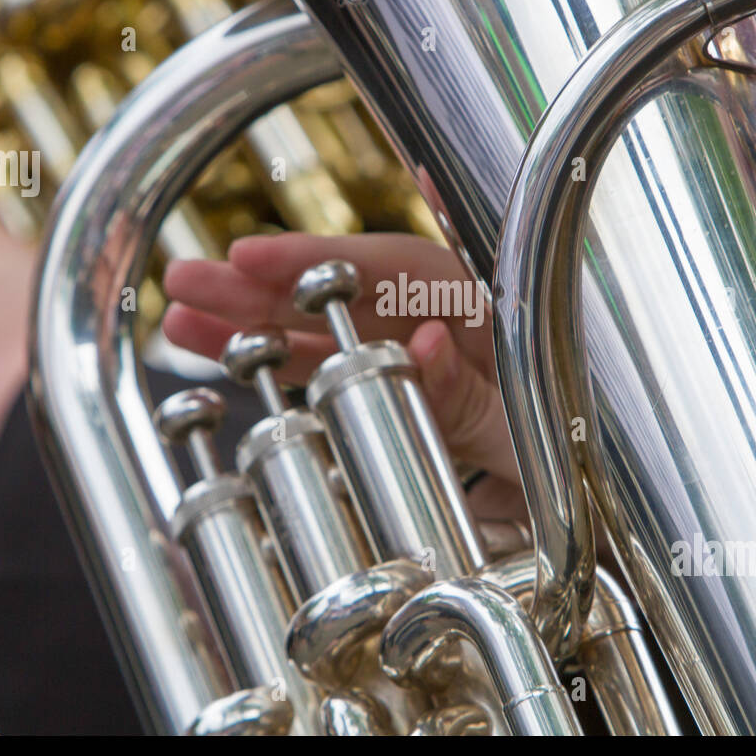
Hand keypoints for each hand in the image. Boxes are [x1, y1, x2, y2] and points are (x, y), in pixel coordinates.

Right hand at [163, 232, 528, 531]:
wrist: (576, 498)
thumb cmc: (562, 447)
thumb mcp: (526, 425)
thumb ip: (474, 391)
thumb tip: (424, 341)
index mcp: (479, 312)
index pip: (392, 268)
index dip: (317, 259)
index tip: (252, 257)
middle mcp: (435, 322)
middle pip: (339, 292)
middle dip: (260, 286)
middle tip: (186, 279)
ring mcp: (407, 356)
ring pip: (319, 331)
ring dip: (251, 325)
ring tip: (179, 319)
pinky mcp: (388, 389)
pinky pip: (324, 369)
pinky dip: (275, 363)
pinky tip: (221, 355)